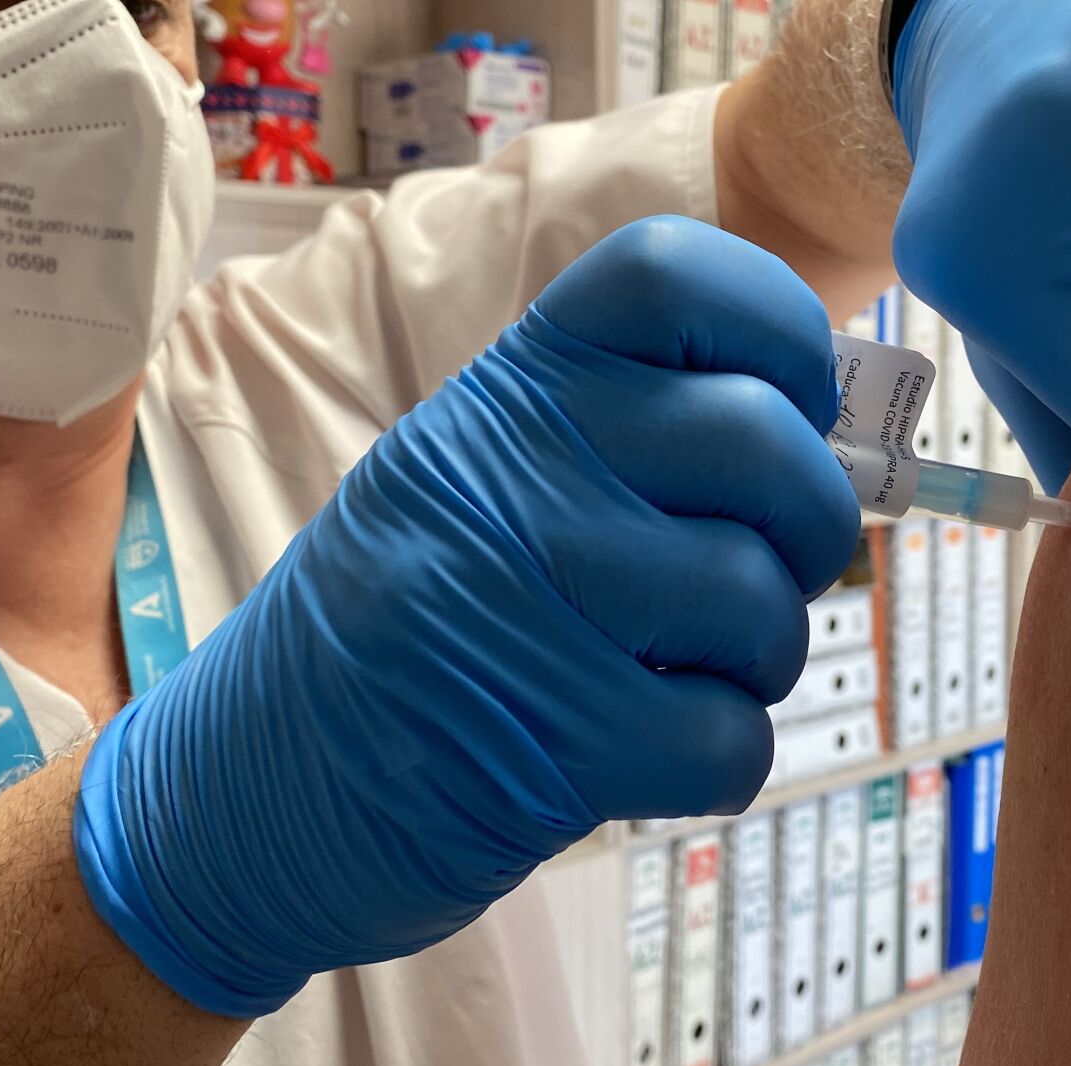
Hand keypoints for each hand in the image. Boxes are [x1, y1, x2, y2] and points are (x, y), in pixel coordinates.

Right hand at [74, 217, 859, 1016]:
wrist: (247, 784)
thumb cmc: (407, 620)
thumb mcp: (481, 478)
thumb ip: (625, 437)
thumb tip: (824, 441)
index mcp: (506, 390)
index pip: (673, 276)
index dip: (779, 330)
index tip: (793, 401)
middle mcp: (510, 471)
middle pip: (761, 441)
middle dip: (810, 521)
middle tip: (771, 567)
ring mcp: (520, 602)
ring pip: (758, 598)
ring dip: (761, 655)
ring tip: (690, 671)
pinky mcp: (547, 743)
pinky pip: (730, 736)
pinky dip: (723, 757)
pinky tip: (657, 752)